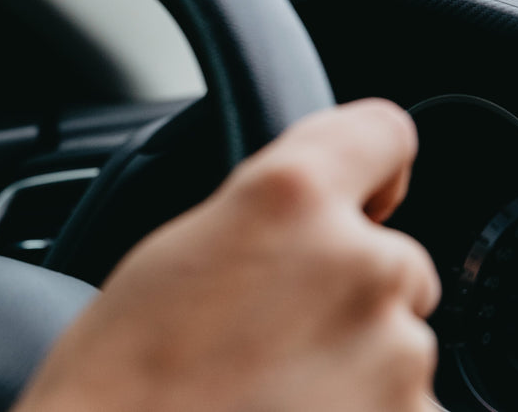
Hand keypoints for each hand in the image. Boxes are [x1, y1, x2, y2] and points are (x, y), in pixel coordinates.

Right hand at [15, 99, 440, 411]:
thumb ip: (259, 220)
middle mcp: (359, 265)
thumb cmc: (116, 380)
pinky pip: (401, 407)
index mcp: (288, 199)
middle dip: (342, 289)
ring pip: (395, 342)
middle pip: (388, 258)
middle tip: (266, 332)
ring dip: (350, 360)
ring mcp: (395, 358)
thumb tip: (304, 230)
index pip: (382, 132)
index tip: (358, 197)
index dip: (368, 165)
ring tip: (264, 391)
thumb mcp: (173, 253)